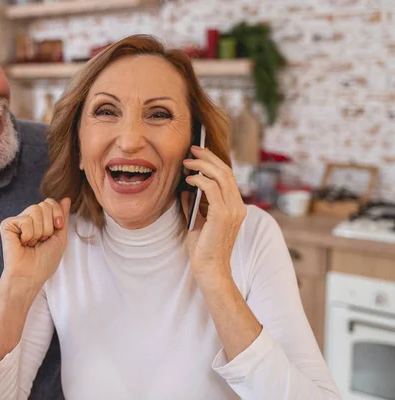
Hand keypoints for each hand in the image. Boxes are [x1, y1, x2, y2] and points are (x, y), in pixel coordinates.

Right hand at [0, 198, 71, 290]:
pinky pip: (25, 220)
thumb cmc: (44, 261)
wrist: (31, 275)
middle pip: (44, 204)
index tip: (57, 228)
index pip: (50, 202)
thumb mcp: (60, 238)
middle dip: (49, 226)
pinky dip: (29, 235)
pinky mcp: (7, 225)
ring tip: (32, 243)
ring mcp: (17, 221)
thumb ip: (63, 217)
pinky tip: (23, 243)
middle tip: (41, 241)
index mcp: (40, 220)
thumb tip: (66, 199)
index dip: (57, 214)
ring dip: (39, 232)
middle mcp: (28, 218)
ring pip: (36, 210)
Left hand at [181, 146, 246, 284]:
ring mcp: (233, 210)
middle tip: (192, 149)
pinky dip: (200, 180)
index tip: (198, 153)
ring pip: (221, 177)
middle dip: (208, 157)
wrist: (209, 268)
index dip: (213, 161)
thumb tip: (185, 188)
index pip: (227, 176)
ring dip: (202, 166)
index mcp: (235, 207)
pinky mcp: (223, 215)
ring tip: (186, 163)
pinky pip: (212, 189)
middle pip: (225, 172)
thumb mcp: (197, 220)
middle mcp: (238, 206)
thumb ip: (194, 204)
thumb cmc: (203, 248)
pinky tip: (189, 179)